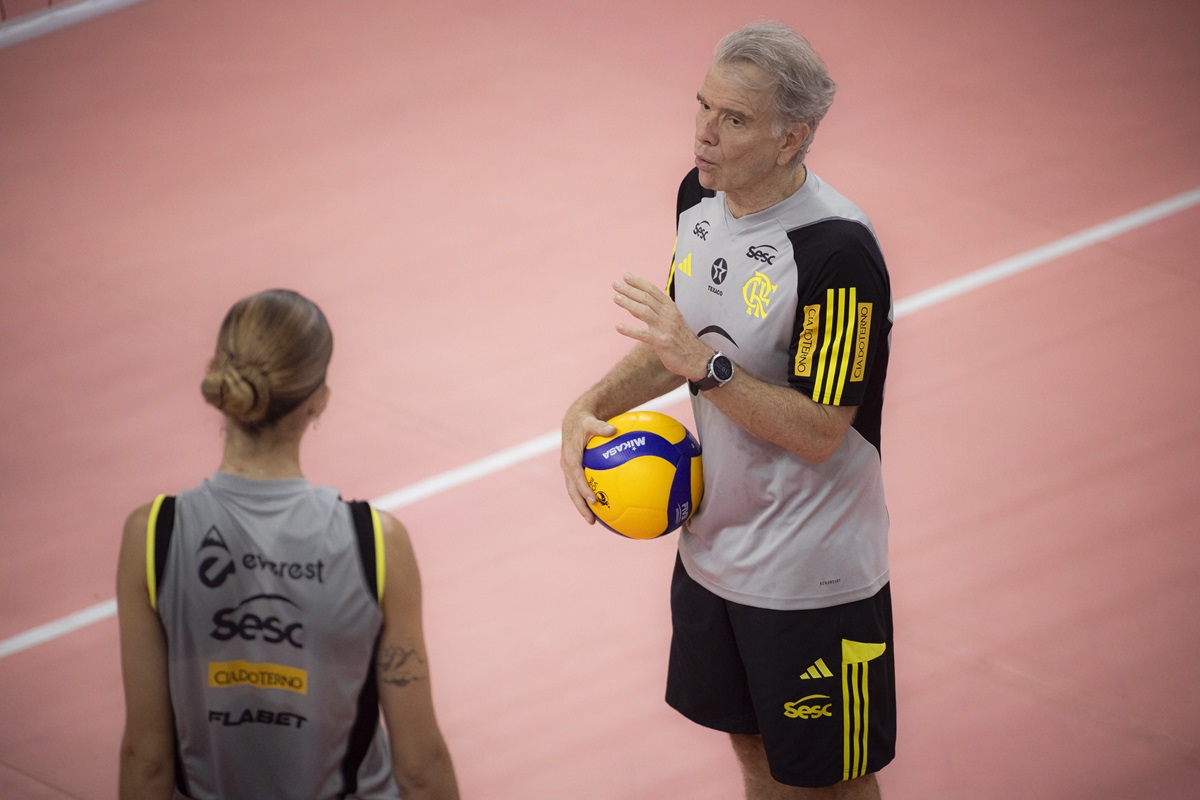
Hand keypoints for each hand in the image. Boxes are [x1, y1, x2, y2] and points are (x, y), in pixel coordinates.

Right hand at [560, 407, 616, 523]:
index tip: (593, 500)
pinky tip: (600, 506)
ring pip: (573, 492)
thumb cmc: (585, 421)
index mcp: (570, 457)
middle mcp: (567, 466)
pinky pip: (579, 487)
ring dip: (581, 506)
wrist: (573, 420)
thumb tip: (613, 430)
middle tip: (591, 520)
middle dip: (580, 506)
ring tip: (593, 521)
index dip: (583, 488)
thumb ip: (601, 427)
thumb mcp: (591, 421)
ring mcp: (569, 470)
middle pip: (572, 490)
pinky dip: (586, 497)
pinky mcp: (573, 472)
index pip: (576, 476)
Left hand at [613, 273, 709, 379]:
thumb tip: (631, 305)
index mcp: (671, 308)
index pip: (653, 291)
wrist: (697, 358)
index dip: (639, 282)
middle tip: (615, 284)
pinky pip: (643, 334)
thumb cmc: (680, 339)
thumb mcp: (670, 321)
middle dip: (630, 290)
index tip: (626, 276)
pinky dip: (630, 330)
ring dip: (629, 303)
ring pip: (645, 311)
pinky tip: (618, 327)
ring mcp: (665, 328)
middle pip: (647, 298)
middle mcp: (668, 315)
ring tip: (615, 298)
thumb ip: (653, 312)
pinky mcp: (662, 342)